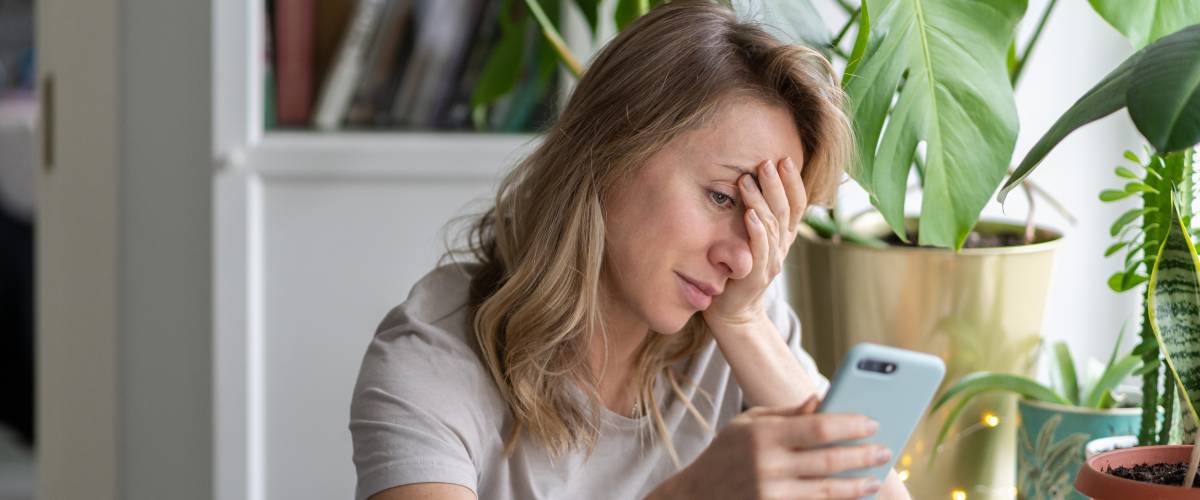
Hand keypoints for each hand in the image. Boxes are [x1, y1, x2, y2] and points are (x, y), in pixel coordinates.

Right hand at [646, 396, 889, 499]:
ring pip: (826, 489)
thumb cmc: (727, 452)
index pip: (817, 427)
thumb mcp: (748, 423)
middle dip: (862, 455)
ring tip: (876, 477)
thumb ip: (786, 413)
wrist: (697, 494)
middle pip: (828, 460)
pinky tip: (853, 495)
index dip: (849, 425)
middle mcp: (767, 465)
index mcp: (762, 434)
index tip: (873, 423)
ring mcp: (770, 492)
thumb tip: (821, 399)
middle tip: (884, 450)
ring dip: (857, 484)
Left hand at [704, 157, 806, 328]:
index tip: (783, 159)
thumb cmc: (737, 270)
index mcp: (783, 237)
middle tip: (765, 162)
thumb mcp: (750, 240)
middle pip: (785, 210)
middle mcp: (781, 247)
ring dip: (760, 201)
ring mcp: (771, 261)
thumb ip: (756, 217)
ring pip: (772, 226)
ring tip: (747, 180)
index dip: (792, 182)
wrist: (734, 312)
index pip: (796, 205)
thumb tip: (747, 181)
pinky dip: (756, 230)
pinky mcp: (756, 276)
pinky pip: (759, 250)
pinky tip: (749, 214)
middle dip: (776, 184)